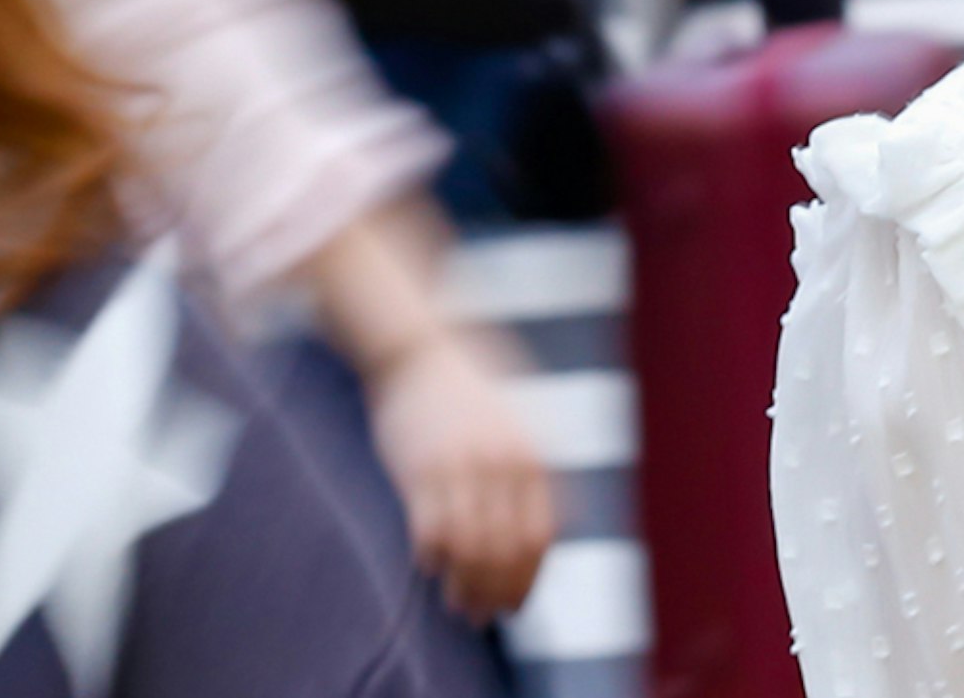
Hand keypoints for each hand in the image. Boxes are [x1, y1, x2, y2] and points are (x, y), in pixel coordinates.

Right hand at [365, 327, 557, 619]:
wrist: (421, 347)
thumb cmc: (470, 383)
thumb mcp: (519, 419)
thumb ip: (530, 467)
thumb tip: (544, 518)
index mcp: (532, 456)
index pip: (540, 537)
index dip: (527, 579)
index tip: (516, 604)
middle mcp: (503, 465)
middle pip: (507, 552)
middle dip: (497, 593)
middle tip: (482, 616)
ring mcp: (461, 467)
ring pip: (470, 550)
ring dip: (464, 586)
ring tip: (457, 605)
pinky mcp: (419, 469)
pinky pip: (430, 531)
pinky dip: (431, 557)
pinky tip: (428, 566)